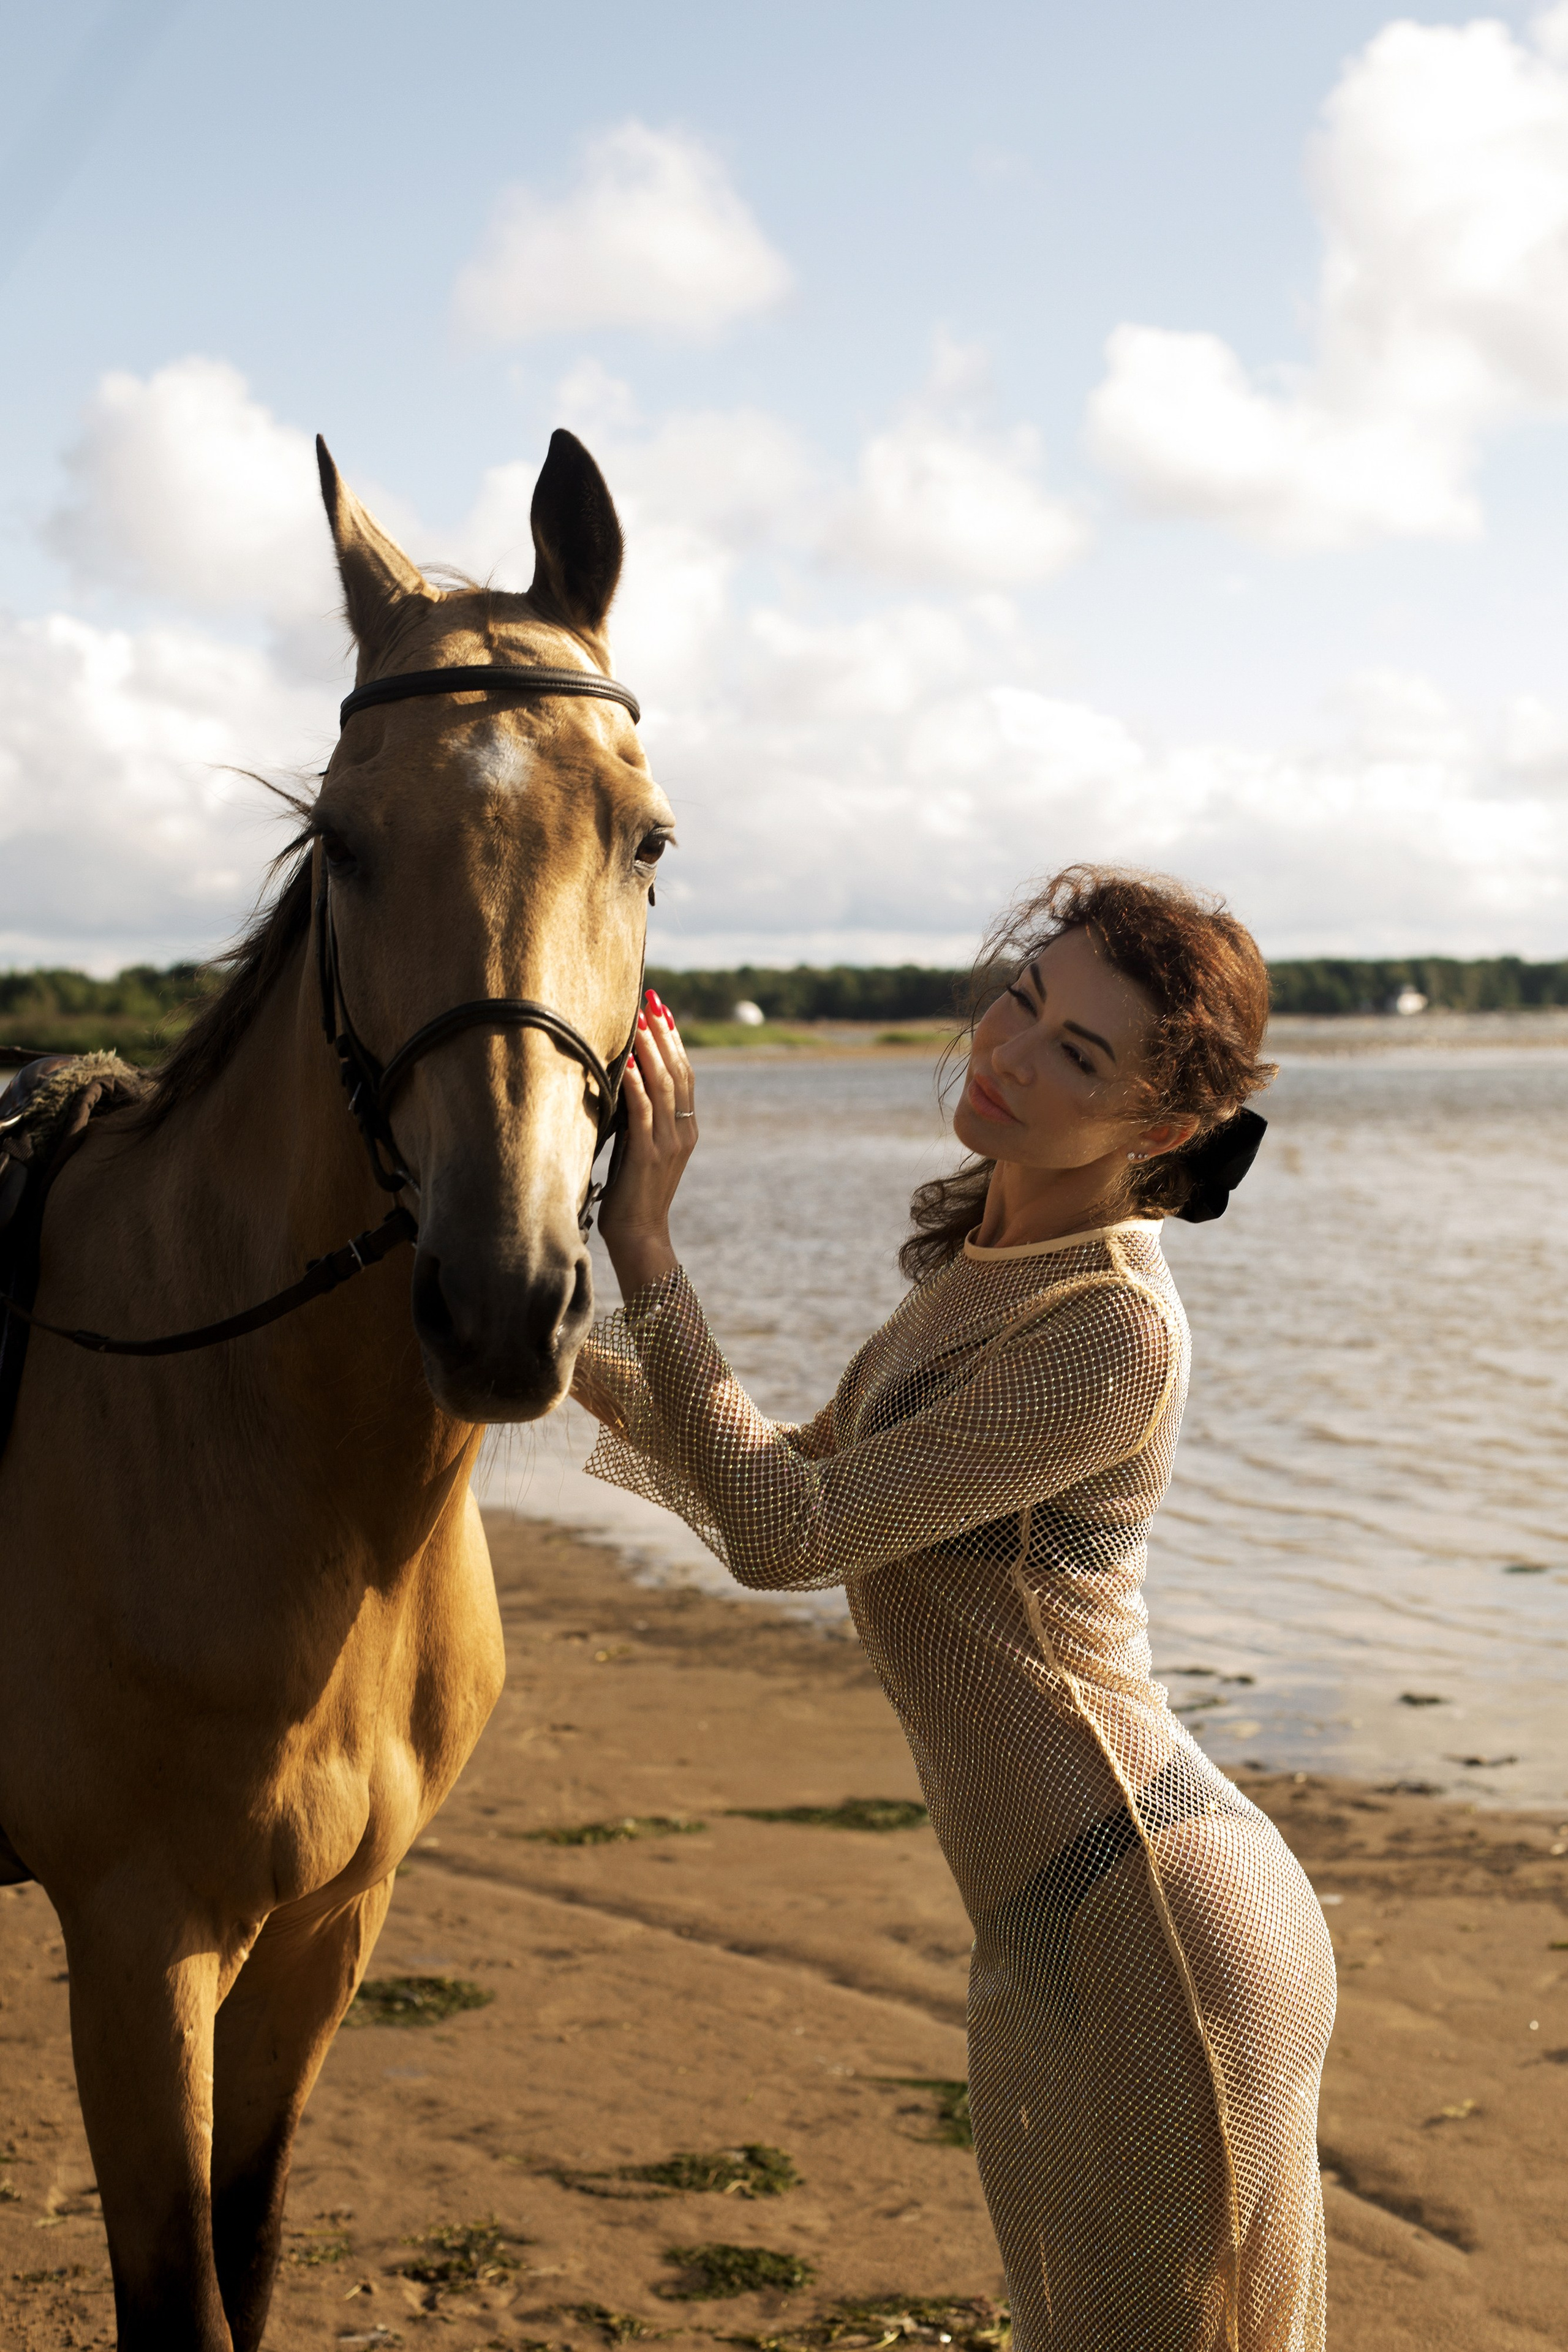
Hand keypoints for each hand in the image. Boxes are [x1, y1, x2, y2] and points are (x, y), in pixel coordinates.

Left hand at [597, 988, 697, 1296]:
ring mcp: (669, 1144)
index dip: (673, 1039)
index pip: (683, 1074)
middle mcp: (683, 1132)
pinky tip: (628, 1063)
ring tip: (638, 1020)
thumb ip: (639, 1118)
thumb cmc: (631, 1193)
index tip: (660, 1009)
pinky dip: (637, 1085)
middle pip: (678, 1072)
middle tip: (650, 1000)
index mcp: (685, 1129)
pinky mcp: (648, 1157)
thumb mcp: (639, 1147)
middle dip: (663, 1033)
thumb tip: (623, 1079)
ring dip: (650, 1050)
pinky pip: (644, 1113)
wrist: (639, 1235)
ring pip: (664, 1087)